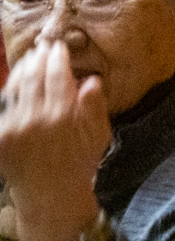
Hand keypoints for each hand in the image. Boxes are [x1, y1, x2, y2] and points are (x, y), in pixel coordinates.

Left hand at [0, 41, 108, 240]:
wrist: (51, 195)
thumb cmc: (80, 163)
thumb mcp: (98, 136)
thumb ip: (94, 107)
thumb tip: (92, 80)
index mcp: (62, 116)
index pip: (58, 76)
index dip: (57, 57)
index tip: (59, 46)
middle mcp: (35, 118)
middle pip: (34, 77)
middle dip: (39, 58)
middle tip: (44, 45)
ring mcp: (13, 127)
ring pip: (15, 88)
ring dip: (22, 69)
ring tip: (29, 57)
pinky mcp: (0, 136)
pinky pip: (4, 105)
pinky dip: (10, 89)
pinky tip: (16, 81)